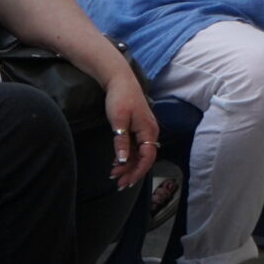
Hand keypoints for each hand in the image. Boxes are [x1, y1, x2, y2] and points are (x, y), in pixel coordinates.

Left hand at [101, 68, 158, 189]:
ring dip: (128, 165)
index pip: (148, 157)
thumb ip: (121, 141)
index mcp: (149, 130)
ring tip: (113, 174)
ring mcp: (144, 130)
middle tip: (117, 183)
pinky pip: (135, 147)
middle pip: (144, 158)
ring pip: (139, 154)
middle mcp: (150, 132)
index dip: (137, 171)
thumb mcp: (118, 121)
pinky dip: (127, 157)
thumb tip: (123, 161)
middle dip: (132, 171)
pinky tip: (116, 162)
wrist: (120, 79)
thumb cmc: (120, 98)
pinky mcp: (138, 128)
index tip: (125, 181)